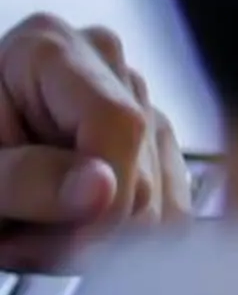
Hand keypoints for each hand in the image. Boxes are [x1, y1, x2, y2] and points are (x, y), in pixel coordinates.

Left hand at [0, 13, 191, 265]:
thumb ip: (24, 181)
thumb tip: (103, 191)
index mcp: (49, 49)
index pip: (119, 125)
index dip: (102, 196)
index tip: (63, 245)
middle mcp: (103, 62)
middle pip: (138, 168)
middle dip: (79, 228)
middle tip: (11, 238)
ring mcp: (134, 98)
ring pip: (157, 195)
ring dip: (92, 238)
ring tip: (28, 229)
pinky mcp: (152, 139)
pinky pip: (165, 206)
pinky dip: (115, 237)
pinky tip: (61, 227)